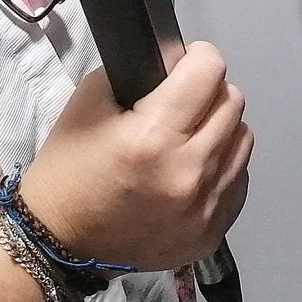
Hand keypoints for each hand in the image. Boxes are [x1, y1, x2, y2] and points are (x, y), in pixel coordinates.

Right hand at [18, 41, 251, 272]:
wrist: (59, 243)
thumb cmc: (70, 170)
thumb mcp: (89, 101)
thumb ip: (140, 71)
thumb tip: (181, 61)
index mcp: (153, 137)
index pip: (209, 70)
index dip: (196, 57)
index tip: (183, 65)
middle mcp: (187, 173)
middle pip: (232, 102)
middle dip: (208, 92)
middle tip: (182, 103)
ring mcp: (204, 208)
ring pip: (243, 139)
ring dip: (220, 130)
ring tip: (189, 138)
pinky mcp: (212, 233)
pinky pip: (238, 180)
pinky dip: (221, 168)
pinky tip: (192, 171)